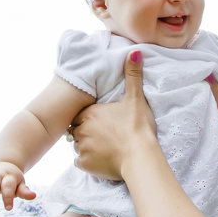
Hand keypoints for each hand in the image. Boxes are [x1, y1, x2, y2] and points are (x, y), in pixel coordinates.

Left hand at [71, 51, 158, 181]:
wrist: (140, 156)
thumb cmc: (138, 127)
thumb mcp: (136, 99)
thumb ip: (132, 75)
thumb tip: (134, 51)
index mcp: (90, 113)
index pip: (80, 114)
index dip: (89, 118)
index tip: (101, 122)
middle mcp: (82, 129)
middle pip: (77, 130)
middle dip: (86, 132)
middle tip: (104, 136)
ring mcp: (82, 148)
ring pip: (77, 146)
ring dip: (86, 146)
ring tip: (104, 148)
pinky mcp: (85, 164)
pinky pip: (80, 162)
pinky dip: (88, 161)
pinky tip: (102, 159)